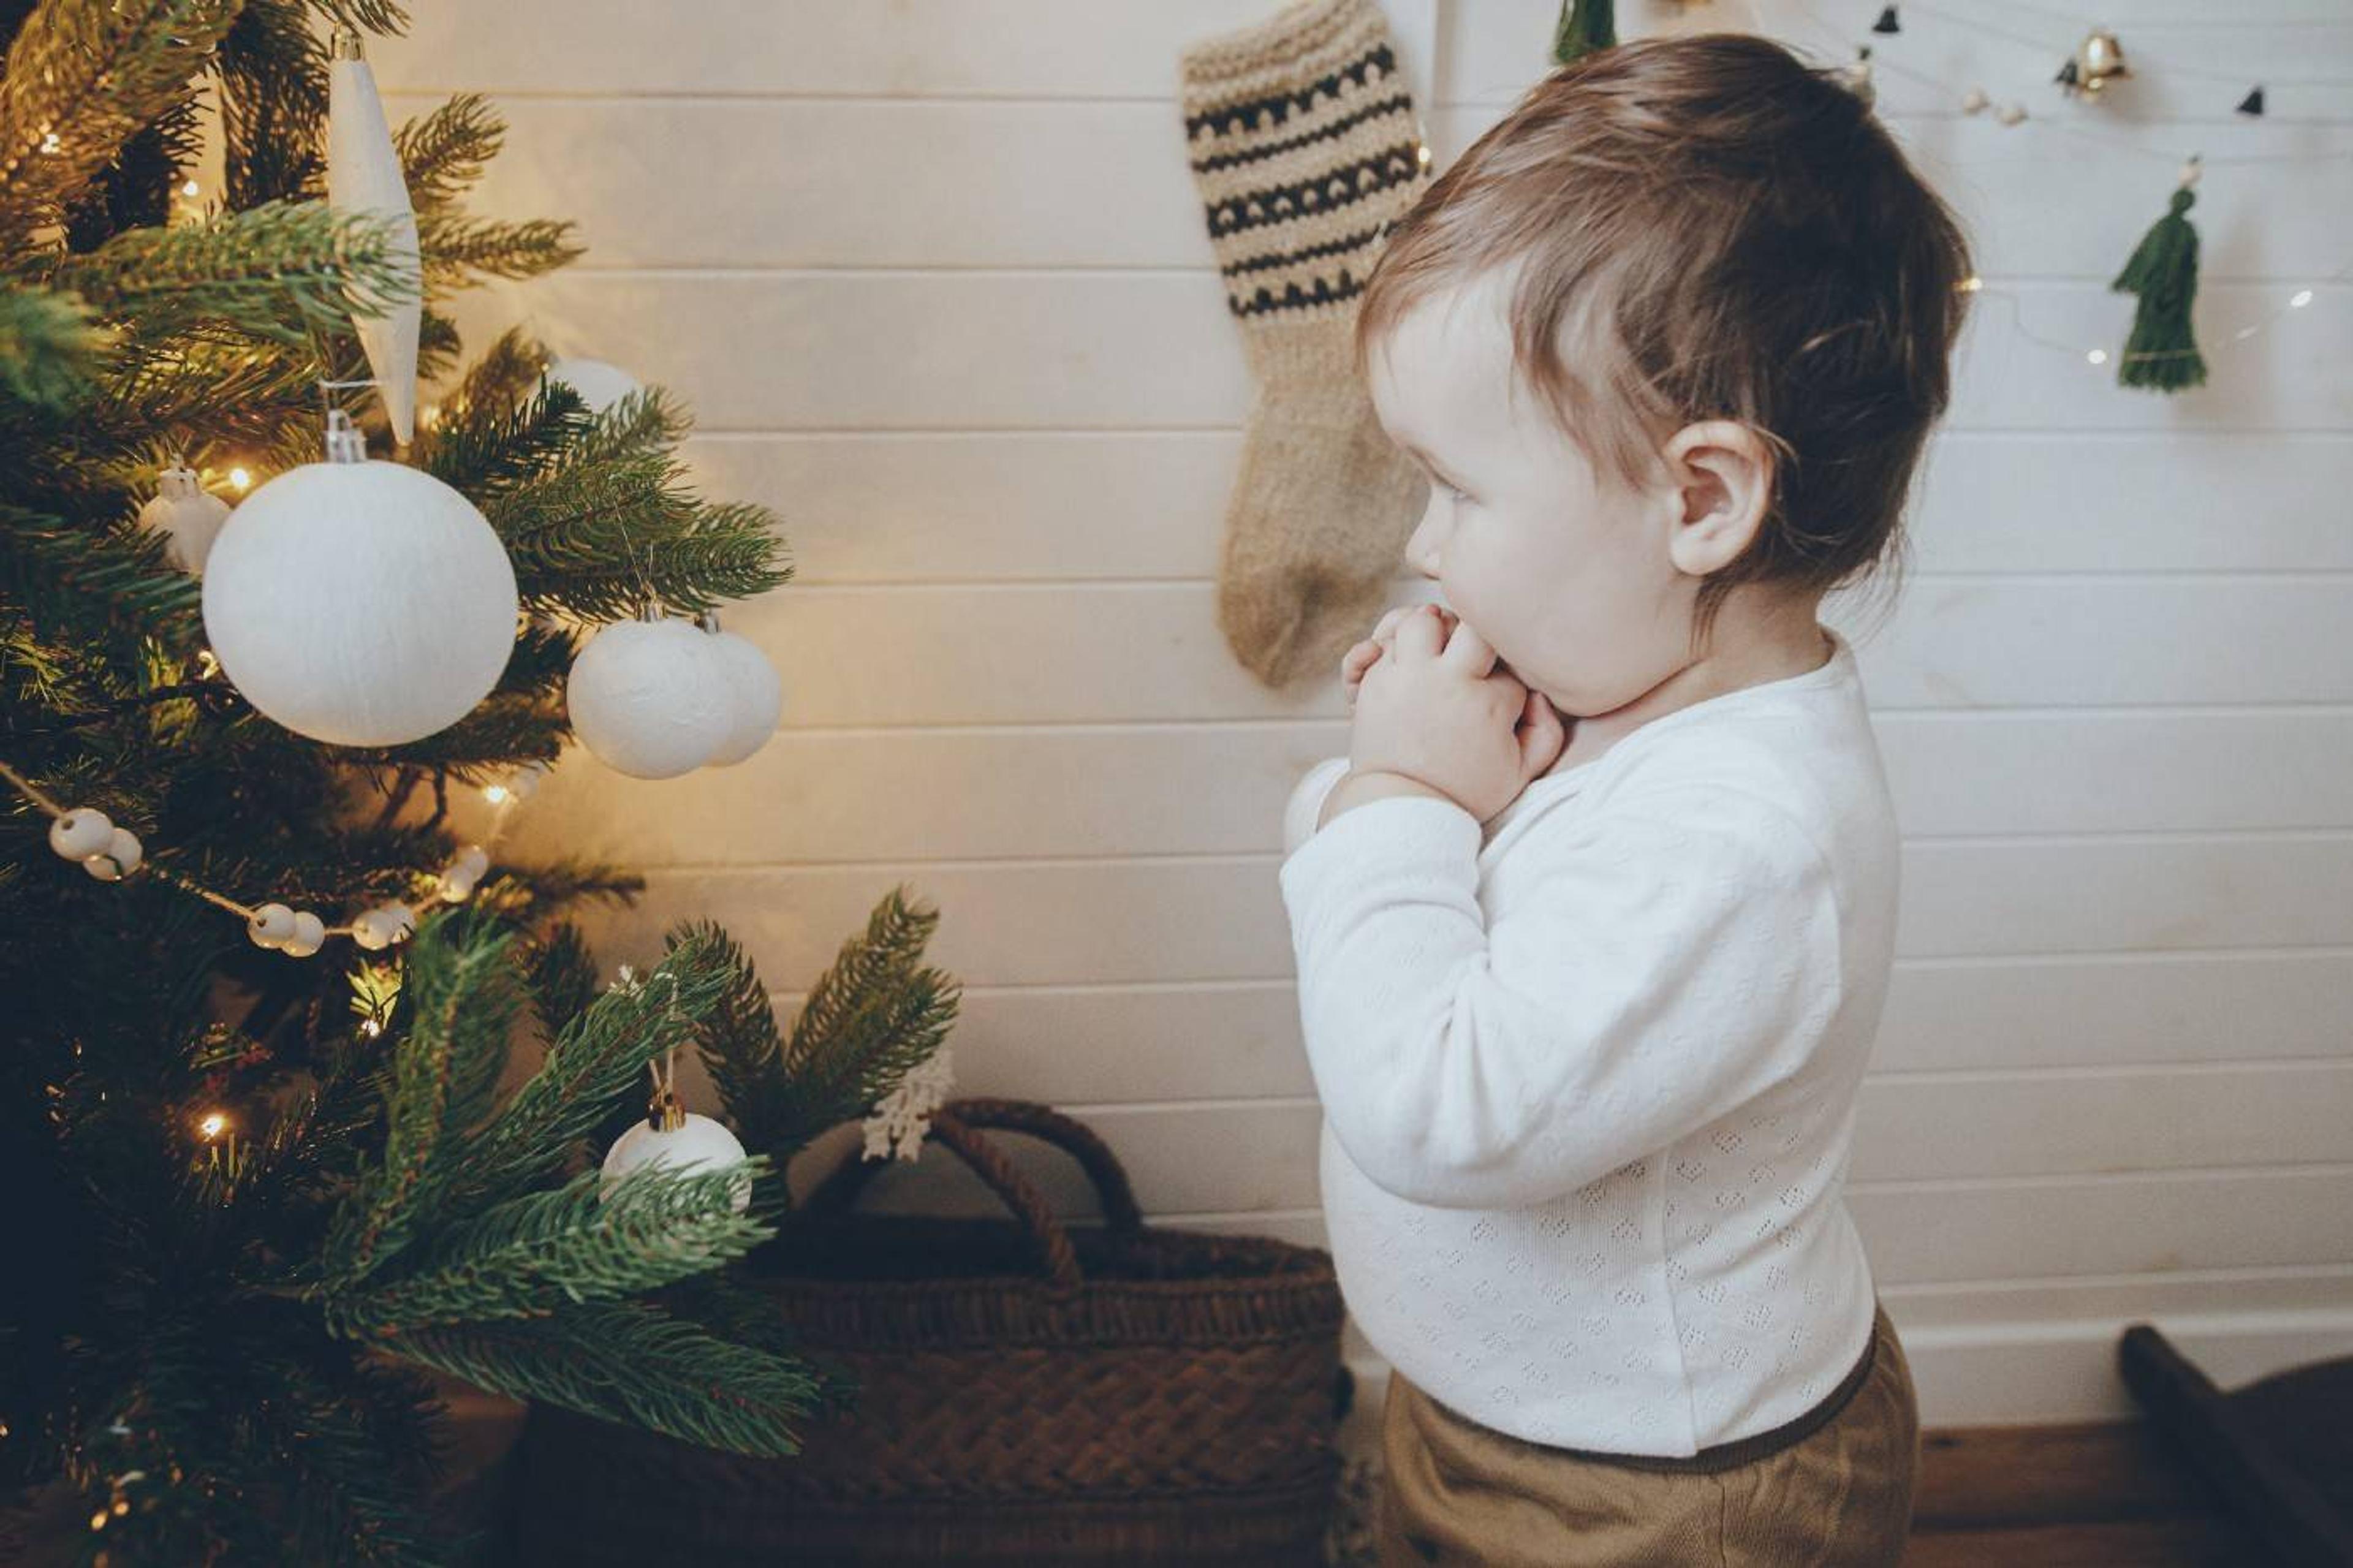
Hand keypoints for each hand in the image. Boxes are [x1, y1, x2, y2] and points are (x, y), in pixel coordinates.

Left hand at [1347, 604, 1566, 822]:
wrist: (1401, 810)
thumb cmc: (1464, 792)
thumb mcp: (1520, 774)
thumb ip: (1546, 734)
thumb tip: (1540, 697)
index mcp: (1487, 702)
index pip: (1510, 665)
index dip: (1508, 679)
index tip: (1500, 700)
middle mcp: (1446, 680)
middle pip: (1471, 624)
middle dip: (1476, 633)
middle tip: (1470, 657)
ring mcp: (1406, 677)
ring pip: (1421, 621)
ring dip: (1431, 629)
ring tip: (1435, 651)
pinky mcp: (1374, 682)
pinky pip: (1382, 642)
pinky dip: (1394, 643)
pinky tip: (1407, 659)